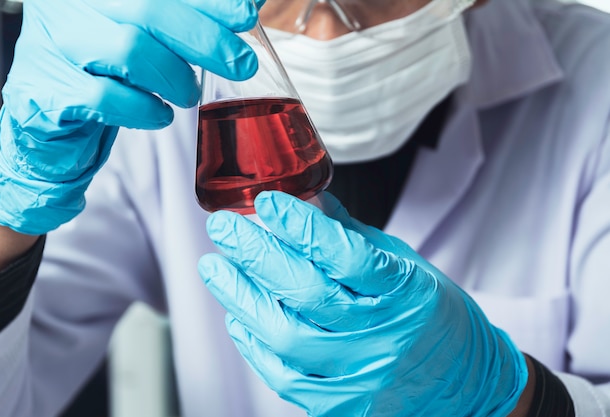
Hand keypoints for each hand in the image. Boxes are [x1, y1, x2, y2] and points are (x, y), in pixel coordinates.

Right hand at [0, 0, 259, 234]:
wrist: (53, 110)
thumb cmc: (109, 64)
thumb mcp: (148, 31)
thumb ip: (191, 15)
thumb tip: (249, 3)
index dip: (209, 0)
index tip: (246, 15)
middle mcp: (70, 1)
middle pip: (148, 8)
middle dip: (206, 39)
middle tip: (240, 64)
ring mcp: (53, 41)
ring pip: (129, 50)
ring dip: (174, 77)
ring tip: (187, 93)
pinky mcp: (47, 87)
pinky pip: (105, 97)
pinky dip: (144, 109)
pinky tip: (160, 113)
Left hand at [198, 191, 527, 416]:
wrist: (464, 384)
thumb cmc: (432, 316)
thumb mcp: (405, 265)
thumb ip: (352, 236)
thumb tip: (305, 202)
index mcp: (405, 291)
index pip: (347, 256)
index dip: (303, 227)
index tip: (268, 203)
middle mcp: (383, 336)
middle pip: (307, 293)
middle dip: (256, 254)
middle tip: (223, 228)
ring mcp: (361, 376)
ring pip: (286, 337)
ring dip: (242, 297)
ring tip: (216, 267)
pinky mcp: (341, 405)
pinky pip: (284, 377)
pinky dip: (254, 343)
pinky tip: (238, 315)